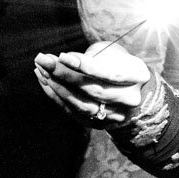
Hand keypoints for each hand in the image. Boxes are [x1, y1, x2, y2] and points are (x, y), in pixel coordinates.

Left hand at [34, 40, 150, 127]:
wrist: (134, 91)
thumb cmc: (119, 64)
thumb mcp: (111, 52)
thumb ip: (91, 56)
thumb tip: (64, 61)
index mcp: (137, 74)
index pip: (109, 73)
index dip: (84, 66)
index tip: (62, 56)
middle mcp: (130, 98)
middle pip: (93, 90)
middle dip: (65, 75)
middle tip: (44, 61)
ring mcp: (116, 115)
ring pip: (82, 105)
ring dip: (58, 87)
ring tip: (40, 70)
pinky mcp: (101, 124)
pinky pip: (75, 113)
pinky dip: (57, 98)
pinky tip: (45, 82)